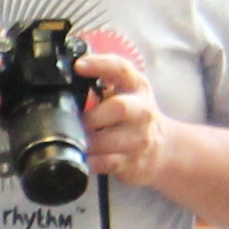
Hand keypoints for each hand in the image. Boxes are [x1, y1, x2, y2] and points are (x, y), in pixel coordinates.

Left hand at [79, 46, 167, 182]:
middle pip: (119, 108)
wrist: (163, 146)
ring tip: (76, 139)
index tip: (78, 66)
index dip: (100, 65)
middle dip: (91, 116)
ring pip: (109, 140)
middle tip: (76, 121)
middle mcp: (142, 111)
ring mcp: (140, 138)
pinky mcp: (134, 162)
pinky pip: (106, 163)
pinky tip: (83, 156)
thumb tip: (65, 78)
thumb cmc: (134, 114)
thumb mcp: (125, 91)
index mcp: (136, 86)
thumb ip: (101, 81)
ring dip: (86, 141)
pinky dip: (89, 160)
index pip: (121, 69)